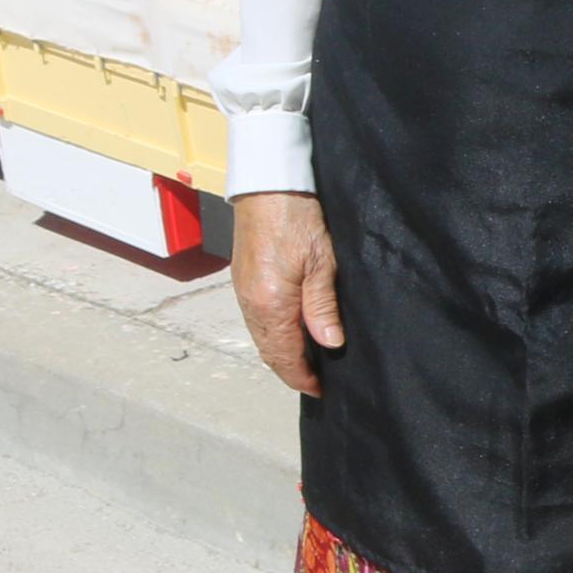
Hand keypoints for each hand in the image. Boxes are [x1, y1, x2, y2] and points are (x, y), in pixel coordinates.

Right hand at [233, 190, 345, 395]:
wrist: (269, 184)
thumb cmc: (298, 217)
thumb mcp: (323, 263)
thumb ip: (322, 307)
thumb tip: (330, 345)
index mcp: (271, 304)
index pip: (285, 355)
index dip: (302, 376)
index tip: (319, 388)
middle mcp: (251, 303)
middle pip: (269, 351)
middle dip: (291, 369)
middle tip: (315, 380)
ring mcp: (243, 291)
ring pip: (260, 336)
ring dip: (280, 352)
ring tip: (306, 360)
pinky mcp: (242, 279)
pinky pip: (255, 319)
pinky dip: (271, 334)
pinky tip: (289, 331)